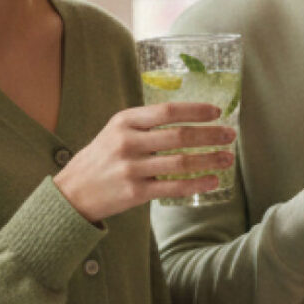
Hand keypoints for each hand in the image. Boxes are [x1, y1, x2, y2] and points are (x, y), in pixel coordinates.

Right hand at [54, 103, 235, 223]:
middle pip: (178, 136)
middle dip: (210, 135)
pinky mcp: (135, 193)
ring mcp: (131, 168)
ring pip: (180, 162)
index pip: (167, 111)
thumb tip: (190, 119)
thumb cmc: (102, 158)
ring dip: (209, 160)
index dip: (196, 111)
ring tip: (227, 158)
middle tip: (230, 135)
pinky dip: (196, 184)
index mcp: (124, 121)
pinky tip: (212, 181)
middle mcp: (127, 142)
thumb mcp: (116, 131)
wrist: (72, 192)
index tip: (217, 112)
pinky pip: (173, 187)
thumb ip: (146, 124)